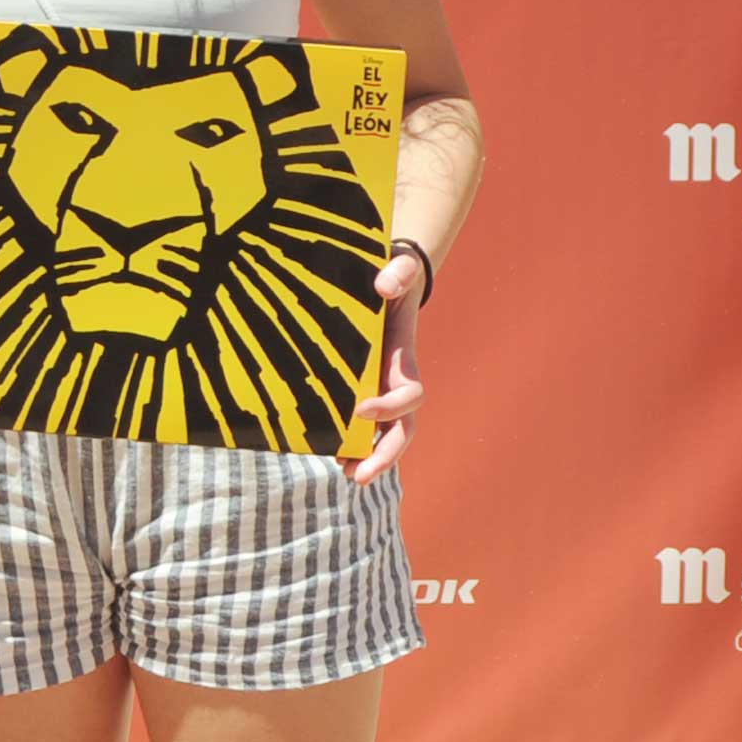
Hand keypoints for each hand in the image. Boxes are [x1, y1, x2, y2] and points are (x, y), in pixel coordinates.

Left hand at [350, 244, 429, 485]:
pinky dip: (352, 442)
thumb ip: (398, 271)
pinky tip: (332, 455)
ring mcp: (380, 387)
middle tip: (359, 475)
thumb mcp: (401, 265)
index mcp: (404, 358)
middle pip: (402, 428)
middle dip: (385, 454)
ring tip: (349, 476)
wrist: (390, 276)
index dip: (390, 406)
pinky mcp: (361, 387)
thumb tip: (383, 285)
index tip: (359, 410)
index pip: (409, 394)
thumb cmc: (396, 272)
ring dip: (370, 458)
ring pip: (385, 434)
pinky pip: (363, 424)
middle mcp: (394, 380)